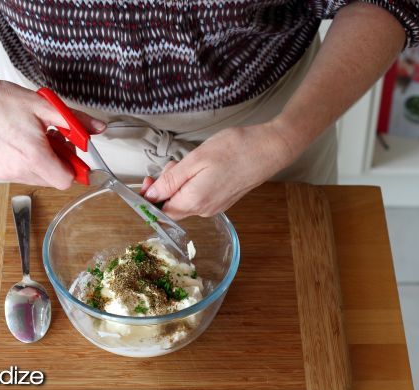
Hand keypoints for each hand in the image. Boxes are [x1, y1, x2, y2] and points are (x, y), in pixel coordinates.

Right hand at [0, 74, 105, 187]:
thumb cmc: (0, 100)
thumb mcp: (45, 106)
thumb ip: (75, 121)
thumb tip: (97, 129)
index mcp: (34, 155)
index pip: (66, 180)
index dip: (75, 167)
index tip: (74, 153)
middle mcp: (18, 169)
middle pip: (54, 180)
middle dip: (60, 162)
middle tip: (54, 138)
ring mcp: (6, 173)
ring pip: (39, 178)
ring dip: (44, 163)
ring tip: (35, 138)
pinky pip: (22, 174)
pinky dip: (28, 162)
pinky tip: (21, 142)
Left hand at [141, 122, 299, 219]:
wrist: (270, 148)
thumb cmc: (235, 149)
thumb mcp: (196, 160)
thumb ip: (171, 181)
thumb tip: (151, 196)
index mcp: (194, 201)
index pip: (161, 210)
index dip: (150, 197)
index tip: (148, 180)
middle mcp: (204, 209)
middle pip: (172, 206)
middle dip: (166, 186)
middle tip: (174, 163)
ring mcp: (215, 206)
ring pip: (185, 200)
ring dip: (180, 183)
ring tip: (190, 161)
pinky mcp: (223, 200)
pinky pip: (198, 196)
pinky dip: (192, 183)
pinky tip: (201, 167)